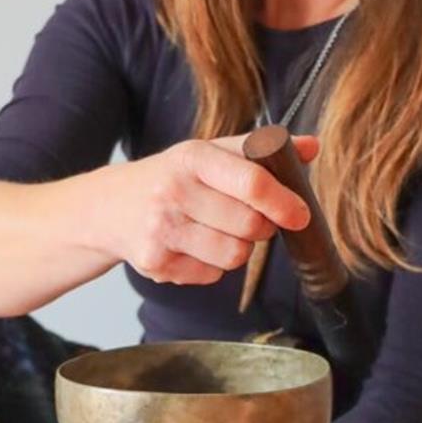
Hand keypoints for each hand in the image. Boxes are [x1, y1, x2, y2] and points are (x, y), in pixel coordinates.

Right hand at [97, 133, 318, 285]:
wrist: (109, 208)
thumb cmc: (170, 178)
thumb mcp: (208, 154)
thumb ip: (260, 150)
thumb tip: (312, 147)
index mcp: (192, 158)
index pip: (251, 181)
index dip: (284, 201)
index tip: (300, 215)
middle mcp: (173, 192)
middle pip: (250, 225)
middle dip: (260, 227)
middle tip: (249, 219)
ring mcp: (161, 231)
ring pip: (234, 255)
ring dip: (238, 248)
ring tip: (217, 231)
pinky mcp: (155, 264)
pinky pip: (211, 276)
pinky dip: (211, 266)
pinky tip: (192, 247)